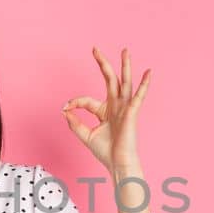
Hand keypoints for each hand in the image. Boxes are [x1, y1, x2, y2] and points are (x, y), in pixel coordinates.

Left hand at [62, 46, 150, 169]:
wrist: (117, 163)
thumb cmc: (106, 152)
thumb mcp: (85, 136)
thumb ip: (75, 123)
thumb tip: (65, 110)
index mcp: (105, 111)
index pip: (87, 100)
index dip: (75, 102)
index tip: (66, 108)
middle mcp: (116, 106)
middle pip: (110, 80)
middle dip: (102, 64)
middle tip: (95, 49)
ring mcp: (125, 108)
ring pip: (124, 82)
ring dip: (125, 66)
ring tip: (125, 51)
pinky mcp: (131, 113)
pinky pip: (139, 96)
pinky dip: (144, 84)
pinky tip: (148, 72)